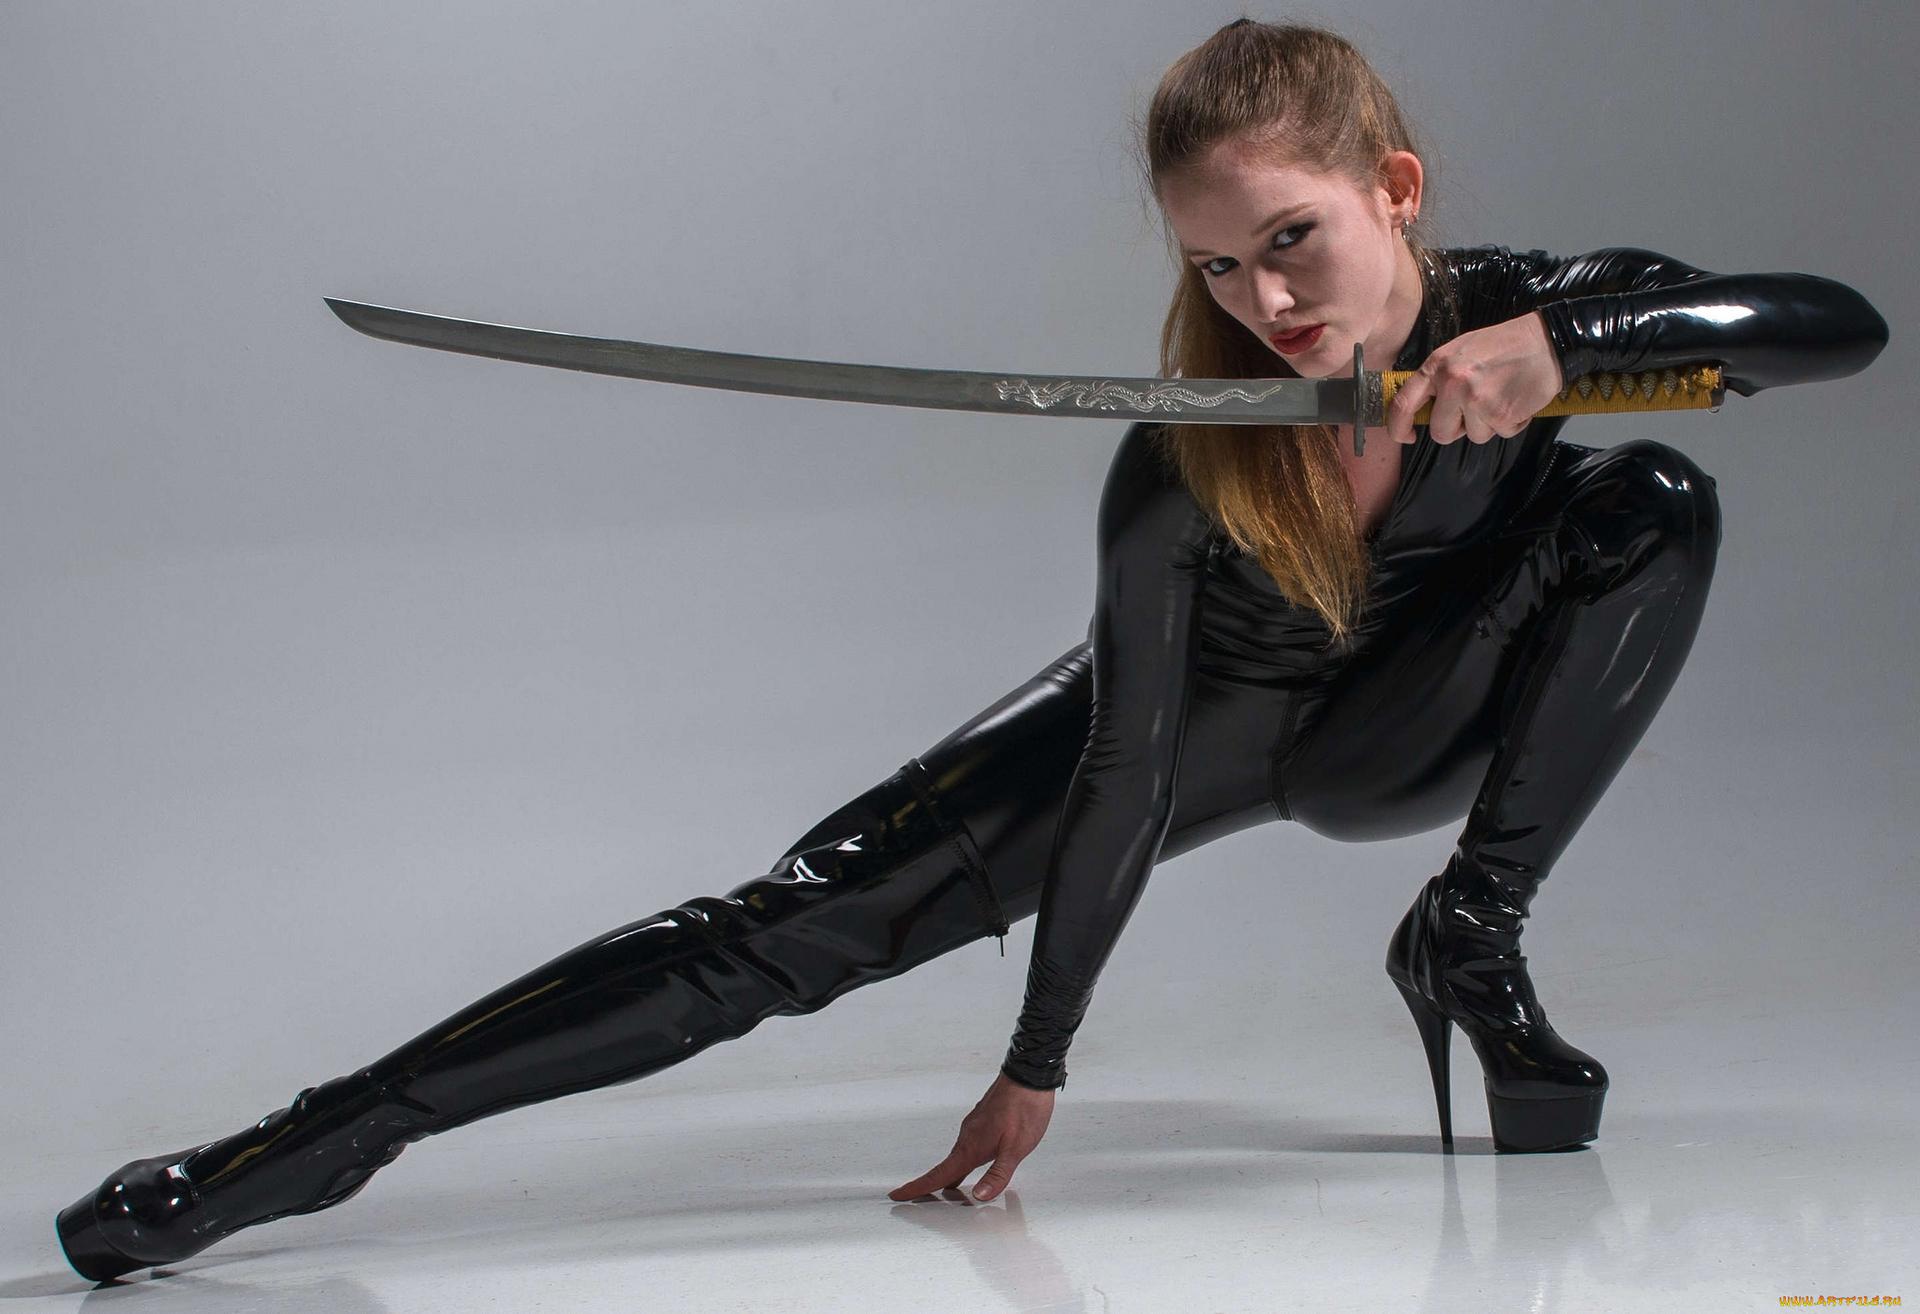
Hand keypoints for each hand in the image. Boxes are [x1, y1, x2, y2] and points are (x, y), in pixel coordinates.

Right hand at [889, 1072, 1055, 1202]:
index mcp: (971, 1147)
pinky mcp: (982, 1121)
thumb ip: (998, 1175)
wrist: (1028, 1076)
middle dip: (929, 1186)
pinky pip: (967, 1146)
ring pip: (957, 1157)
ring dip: (948, 1175)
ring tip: (945, 1190)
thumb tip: (979, 1197)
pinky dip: (962, 1161)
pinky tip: (972, 1164)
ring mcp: (974, 1127)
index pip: (940, 1174)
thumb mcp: (1017, 1148)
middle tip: (914, 1198)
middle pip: (944, 1168)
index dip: (918, 1188)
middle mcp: (967, 1137)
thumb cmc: (1024, 1110)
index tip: (897, 1195)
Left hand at [1385, 310, 1564, 446]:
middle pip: (1440, 432)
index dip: (1398, 428)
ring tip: (1501, 396)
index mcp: (1437, 365)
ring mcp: (1476, 400)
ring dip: (1488, 424)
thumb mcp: (1460, 351)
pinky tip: (1516, 400)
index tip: (1406, 436)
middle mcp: (1453, 383)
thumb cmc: (1503, 346)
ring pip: (1473, 436)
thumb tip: (1422, 410)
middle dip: (1457, 428)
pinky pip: (1500, 434)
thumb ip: (1439, 379)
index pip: (1403, 404)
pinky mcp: (1500, 414)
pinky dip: (1510, 423)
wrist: (1547, 341)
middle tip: (1476, 409)